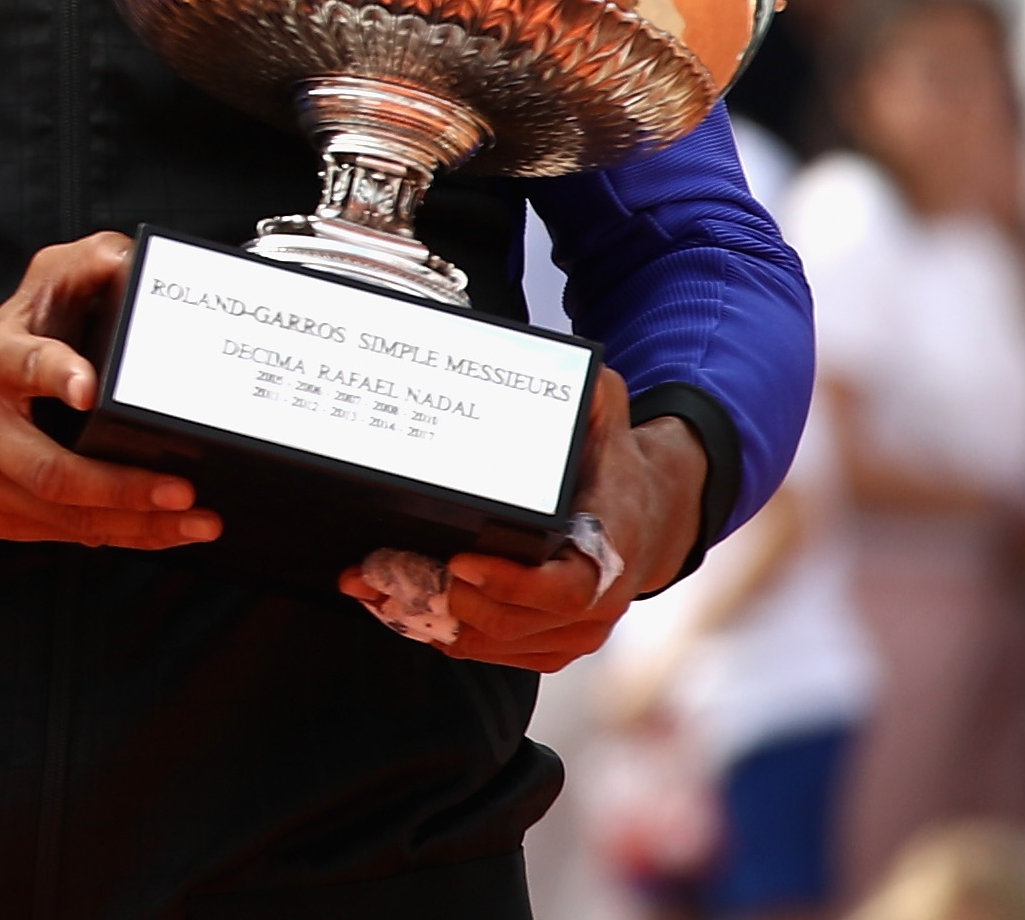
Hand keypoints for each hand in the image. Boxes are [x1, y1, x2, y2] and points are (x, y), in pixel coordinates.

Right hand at [0, 233, 221, 550]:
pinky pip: (65, 536)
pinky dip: (123, 536)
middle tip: (182, 489)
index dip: (53, 374)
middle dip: (121, 485)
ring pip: (64, 515)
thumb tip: (134, 261)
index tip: (88, 387)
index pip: (20, 364)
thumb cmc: (15, 338)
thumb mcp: (43, 286)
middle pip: (50, 470)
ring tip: (197, 521)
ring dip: (136, 523)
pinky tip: (166, 531)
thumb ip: (88, 263)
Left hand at [337, 369, 704, 671]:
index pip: (566, 588)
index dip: (510, 583)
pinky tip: (403, 611)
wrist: (650, 517)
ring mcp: (580, 630)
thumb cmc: (614, 464)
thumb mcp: (606, 417)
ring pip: (500, 645)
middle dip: (448, 601)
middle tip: (389, 572)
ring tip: (374, 589)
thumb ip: (590, 394)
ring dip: (434, 622)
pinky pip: (499, 654)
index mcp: (613, 547)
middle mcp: (601, 601)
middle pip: (517, 622)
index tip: (459, 561)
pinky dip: (449, 637)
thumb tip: (572, 369)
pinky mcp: (555, 644)